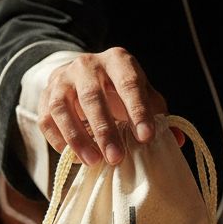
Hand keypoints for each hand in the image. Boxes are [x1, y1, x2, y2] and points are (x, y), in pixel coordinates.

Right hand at [38, 47, 180, 166]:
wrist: (84, 77)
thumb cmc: (120, 90)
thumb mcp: (143, 95)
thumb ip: (158, 115)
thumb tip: (177, 140)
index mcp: (118, 61)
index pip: (129, 84)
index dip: (138, 111)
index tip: (146, 138)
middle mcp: (87, 65)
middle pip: (93, 96)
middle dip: (105, 130)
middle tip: (116, 158)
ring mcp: (62, 79)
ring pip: (63, 107)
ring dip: (77, 137)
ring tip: (93, 162)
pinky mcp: (45, 95)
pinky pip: (46, 119)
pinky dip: (59, 140)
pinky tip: (74, 157)